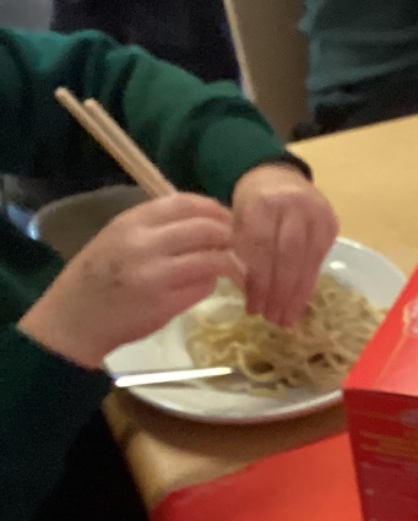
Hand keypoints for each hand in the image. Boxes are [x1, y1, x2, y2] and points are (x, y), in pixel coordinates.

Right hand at [16, 194, 241, 368]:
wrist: (74, 317)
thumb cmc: (100, 276)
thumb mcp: (119, 237)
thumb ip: (158, 227)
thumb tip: (210, 221)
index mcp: (132, 221)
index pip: (186, 202)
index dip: (215, 208)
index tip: (228, 217)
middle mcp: (144, 242)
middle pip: (208, 228)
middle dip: (231, 236)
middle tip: (239, 245)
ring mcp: (156, 273)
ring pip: (214, 258)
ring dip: (232, 263)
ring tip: (236, 268)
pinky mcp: (165, 301)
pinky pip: (205, 285)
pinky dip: (214, 283)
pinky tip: (211, 286)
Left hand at [232, 163, 337, 326]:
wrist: (277, 177)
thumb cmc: (250, 205)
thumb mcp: (236, 221)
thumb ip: (241, 251)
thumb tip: (249, 294)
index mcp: (262, 202)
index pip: (261, 247)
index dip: (258, 280)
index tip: (253, 308)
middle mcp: (293, 205)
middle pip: (288, 255)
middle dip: (280, 291)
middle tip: (272, 318)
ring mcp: (317, 213)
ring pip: (309, 259)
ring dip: (297, 293)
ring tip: (286, 317)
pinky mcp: (332, 223)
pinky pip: (320, 259)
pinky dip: (308, 282)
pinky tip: (298, 301)